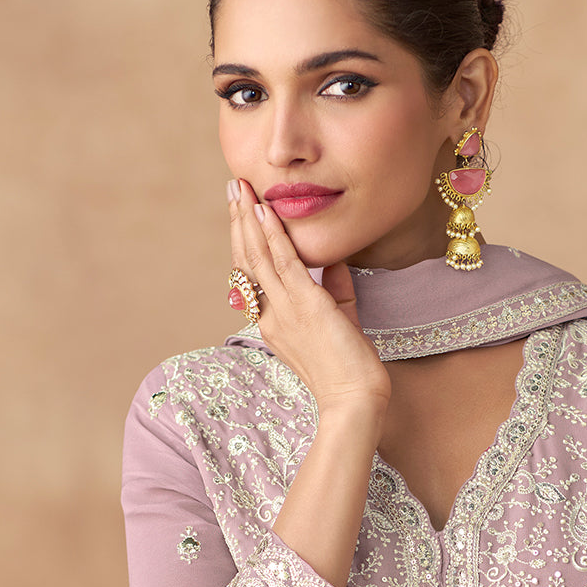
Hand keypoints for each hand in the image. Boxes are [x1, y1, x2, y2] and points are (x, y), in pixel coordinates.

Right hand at [228, 179, 390, 414]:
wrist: (353, 400)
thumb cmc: (348, 369)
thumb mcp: (340, 321)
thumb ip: (335, 289)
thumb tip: (336, 259)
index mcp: (273, 322)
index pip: (253, 274)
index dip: (246, 241)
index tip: (242, 212)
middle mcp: (270, 315)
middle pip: (247, 260)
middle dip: (239, 221)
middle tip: (233, 188)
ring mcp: (284, 310)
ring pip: (258, 256)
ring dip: (248, 218)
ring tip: (240, 187)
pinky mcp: (305, 306)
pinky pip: (283, 263)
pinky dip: (272, 235)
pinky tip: (264, 211)